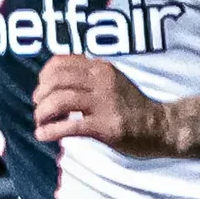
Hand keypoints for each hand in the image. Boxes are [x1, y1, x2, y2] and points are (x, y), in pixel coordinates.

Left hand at [33, 55, 173, 151]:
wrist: (161, 126)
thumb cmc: (133, 107)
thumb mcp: (112, 81)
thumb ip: (89, 77)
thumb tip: (56, 83)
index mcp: (101, 68)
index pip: (61, 62)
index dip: (44, 75)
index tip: (41, 90)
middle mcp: (101, 81)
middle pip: (56, 81)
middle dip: (40, 95)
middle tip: (39, 107)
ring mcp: (103, 103)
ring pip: (59, 101)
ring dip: (42, 113)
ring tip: (40, 122)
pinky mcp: (105, 126)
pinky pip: (69, 126)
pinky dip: (50, 131)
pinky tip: (43, 136)